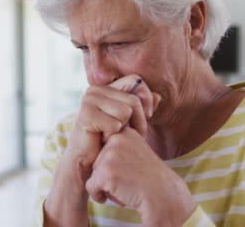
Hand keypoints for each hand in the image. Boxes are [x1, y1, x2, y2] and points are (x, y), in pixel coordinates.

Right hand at [43, 74, 159, 225]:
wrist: (87, 163)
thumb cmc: (109, 142)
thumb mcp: (129, 122)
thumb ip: (142, 108)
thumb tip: (158, 97)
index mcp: (106, 87)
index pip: (136, 80)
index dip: (146, 98)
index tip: (148, 116)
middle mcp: (95, 90)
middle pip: (133, 99)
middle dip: (138, 120)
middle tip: (129, 134)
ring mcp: (89, 100)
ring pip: (126, 111)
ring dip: (124, 130)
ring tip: (113, 137)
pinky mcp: (86, 114)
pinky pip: (115, 124)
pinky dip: (113, 136)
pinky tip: (102, 140)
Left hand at [85, 126, 195, 226]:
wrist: (164, 196)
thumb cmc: (149, 178)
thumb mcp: (136, 152)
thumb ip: (118, 146)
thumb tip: (96, 144)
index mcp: (124, 132)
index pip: (103, 148)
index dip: (114, 164)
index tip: (130, 169)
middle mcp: (116, 139)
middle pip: (96, 161)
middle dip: (109, 174)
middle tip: (130, 179)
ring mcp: (110, 155)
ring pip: (94, 174)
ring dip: (106, 185)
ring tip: (127, 186)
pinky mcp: (105, 172)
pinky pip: (90, 186)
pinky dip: (99, 195)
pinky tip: (117, 197)